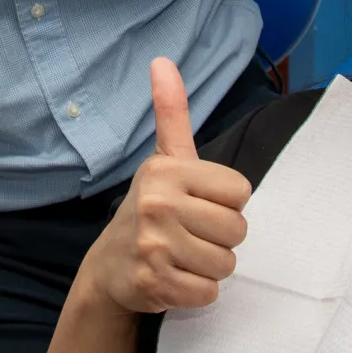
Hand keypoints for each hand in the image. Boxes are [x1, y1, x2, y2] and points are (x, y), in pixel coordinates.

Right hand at [83, 58, 251, 314]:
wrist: (110, 266)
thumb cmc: (152, 207)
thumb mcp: (164, 158)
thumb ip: (172, 111)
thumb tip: (163, 60)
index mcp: (167, 169)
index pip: (241, 192)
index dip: (226, 203)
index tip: (199, 203)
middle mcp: (158, 203)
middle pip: (237, 230)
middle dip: (220, 238)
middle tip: (191, 233)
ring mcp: (154, 245)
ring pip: (226, 263)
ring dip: (210, 266)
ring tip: (184, 255)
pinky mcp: (154, 283)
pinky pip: (208, 292)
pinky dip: (198, 291)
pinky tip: (176, 277)